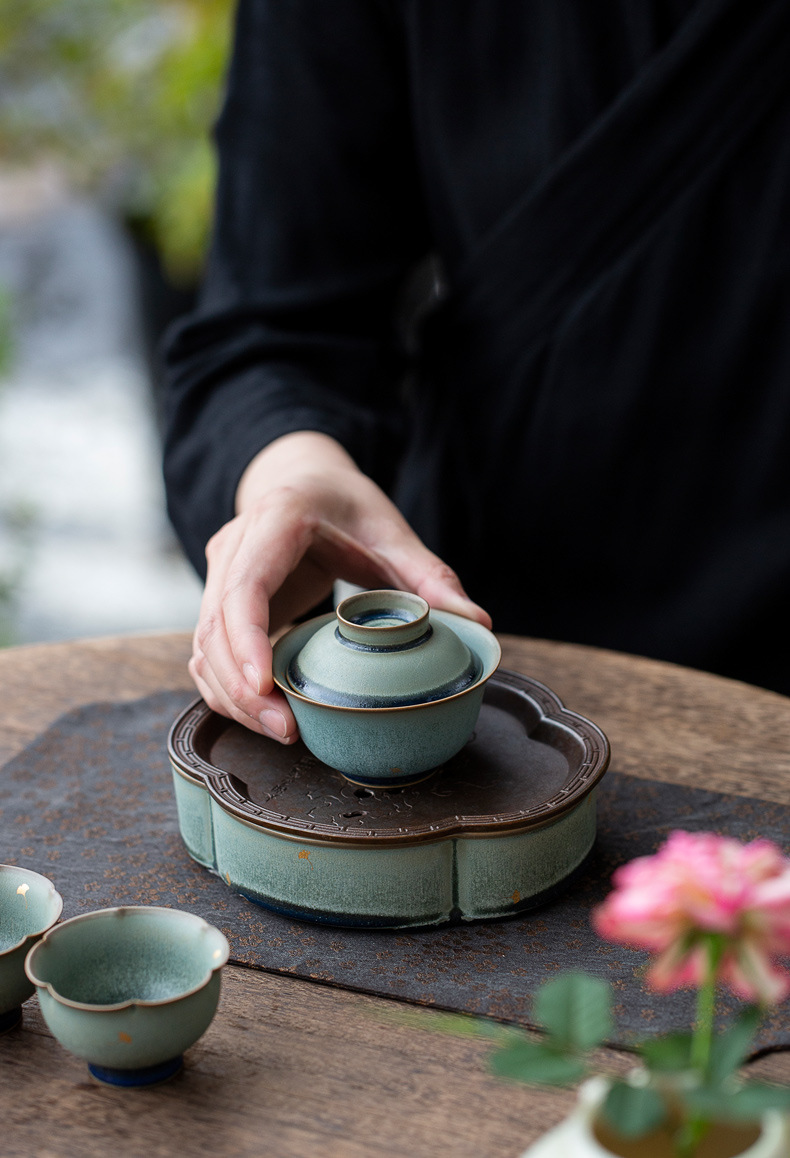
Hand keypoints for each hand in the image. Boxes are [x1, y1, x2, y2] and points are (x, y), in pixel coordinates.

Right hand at [189, 431, 490, 741]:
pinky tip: (264, 716)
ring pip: (204, 647)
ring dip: (233, 697)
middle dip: (243, 687)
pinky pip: (209, 654)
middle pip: (215, 627)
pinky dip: (229, 690)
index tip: (266, 686)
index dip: (248, 640)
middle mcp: (234, 547)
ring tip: (282, 732)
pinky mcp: (219, 602)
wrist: (306, 480)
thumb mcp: (393, 532)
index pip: (245, 587)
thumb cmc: (347, 506)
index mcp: (276, 520)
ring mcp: (219, 575)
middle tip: (287, 730)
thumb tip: (476, 623)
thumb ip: (431, 576)